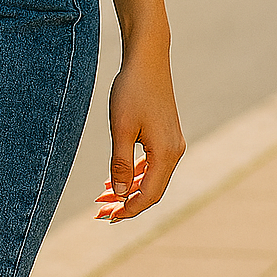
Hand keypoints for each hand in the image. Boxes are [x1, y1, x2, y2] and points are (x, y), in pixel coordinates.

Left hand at [94, 50, 183, 221]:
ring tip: (104, 198)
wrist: (147, 59)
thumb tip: (120, 195)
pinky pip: (153, 163)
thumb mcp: (121, 128)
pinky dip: (136, 173)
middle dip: (127, 203)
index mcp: (166, 153)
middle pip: (152, 189)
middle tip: (101, 213)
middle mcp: (175, 151)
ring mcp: (173, 143)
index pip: (149, 194)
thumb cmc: (132, 90)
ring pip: (152, 177)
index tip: (108, 218)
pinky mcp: (167, 134)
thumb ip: (121, 163)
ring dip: (130, 189)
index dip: (129, 209)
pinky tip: (119, 177)